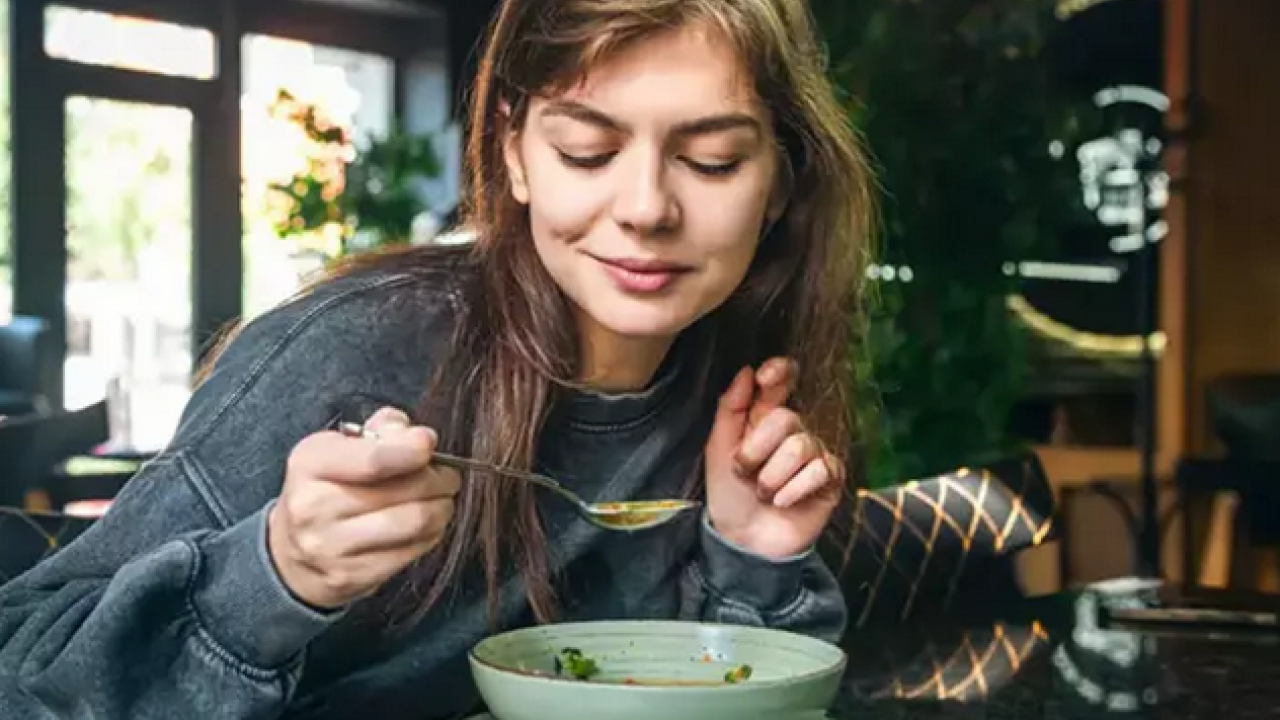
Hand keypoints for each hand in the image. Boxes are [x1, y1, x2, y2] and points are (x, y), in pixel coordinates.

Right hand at [268, 407, 460, 609]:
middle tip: (447, 476)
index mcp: (310, 464)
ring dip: (442, 508)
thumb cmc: (326, 489)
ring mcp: (331, 546)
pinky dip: (431, 534)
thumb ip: (380, 431)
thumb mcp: (339, 449)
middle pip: (406, 490)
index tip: (429, 443)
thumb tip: (415, 435)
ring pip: (416, 522)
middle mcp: (314, 506)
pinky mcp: (352, 576)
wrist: (291, 553)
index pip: (373, 460)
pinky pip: (412, 551)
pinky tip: (426, 526)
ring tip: (441, 500)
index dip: (411, 450)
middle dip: (440, 479)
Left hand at [704, 358, 842, 558]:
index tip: (765, 376)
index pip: (780, 381)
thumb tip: (746, 371)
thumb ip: (730, 408)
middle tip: (745, 473)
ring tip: (764, 494)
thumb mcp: (718, 450)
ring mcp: (814, 453)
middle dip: (758, 449)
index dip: (779, 372)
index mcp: (763, 419)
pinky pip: (819, 470)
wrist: (745, 540)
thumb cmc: (729, 495)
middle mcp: (792, 432)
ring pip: (801, 447)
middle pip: (787, 418)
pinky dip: (794, 490)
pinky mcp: (830, 478)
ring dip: (773, 477)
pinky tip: (784, 503)